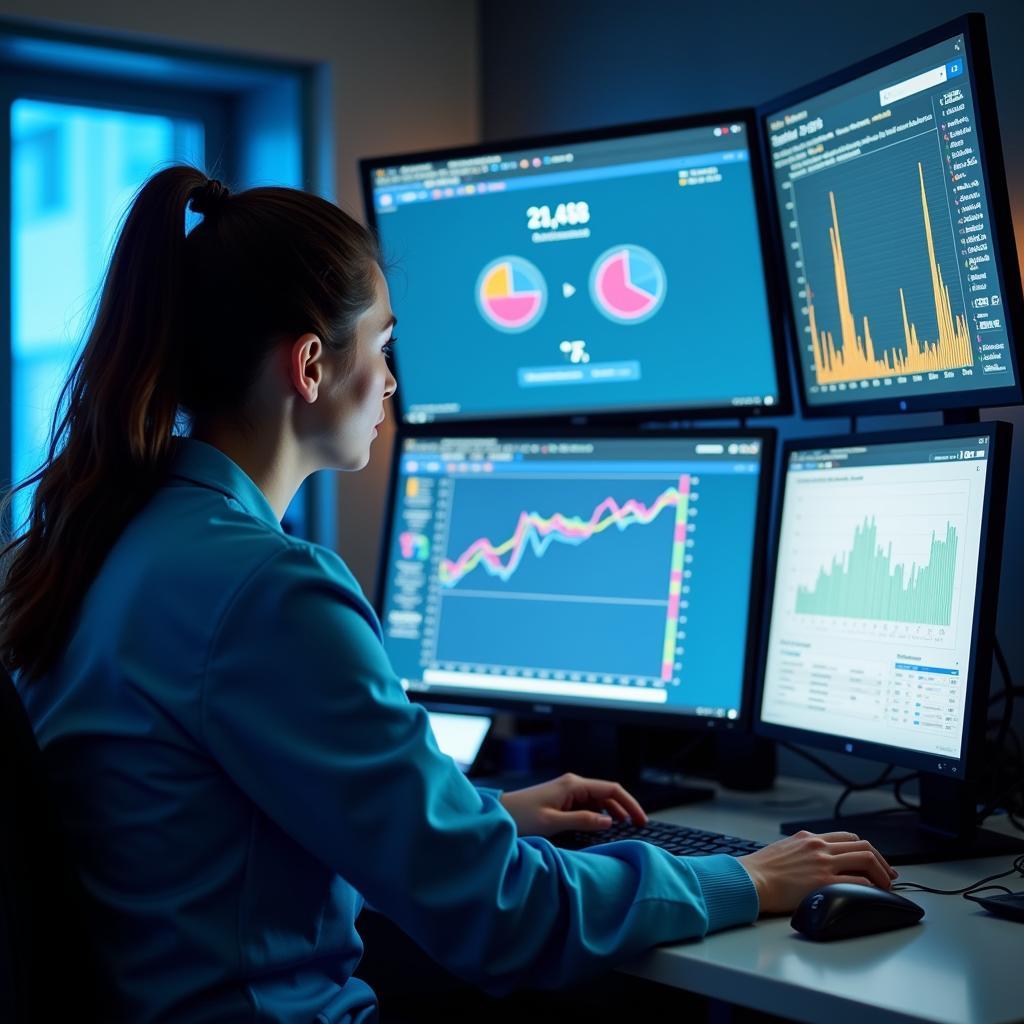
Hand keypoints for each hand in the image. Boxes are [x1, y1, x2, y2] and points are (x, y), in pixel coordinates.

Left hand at [499, 772, 647, 837]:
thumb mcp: (554, 823)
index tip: (642, 820)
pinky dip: (600, 813)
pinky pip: (588, 803)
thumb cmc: (522, 818)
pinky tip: (603, 825)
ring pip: (599, 798)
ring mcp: (567, 790)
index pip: (612, 789)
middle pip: (608, 793)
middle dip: (625, 808)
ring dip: (613, 811)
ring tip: (625, 827)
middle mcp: (573, 784)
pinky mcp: (562, 798)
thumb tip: (609, 822)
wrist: (500, 814)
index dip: (630, 804)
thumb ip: (583, 821)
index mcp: (573, 785)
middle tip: (638, 826)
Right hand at [738, 830, 897, 914]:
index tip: (873, 861)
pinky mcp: (824, 881)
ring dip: (882, 873)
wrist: (749, 880)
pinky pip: (859, 881)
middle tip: (889, 875)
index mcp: (808, 838)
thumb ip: (801, 852)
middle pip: (862, 845)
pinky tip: (874, 895)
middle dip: (881, 861)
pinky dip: (872, 888)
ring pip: (866, 858)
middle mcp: (818, 846)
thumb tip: (812, 863)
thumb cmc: (760, 870)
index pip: (847, 837)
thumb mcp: (782, 850)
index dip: (865, 850)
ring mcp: (823, 862)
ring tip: (886, 886)